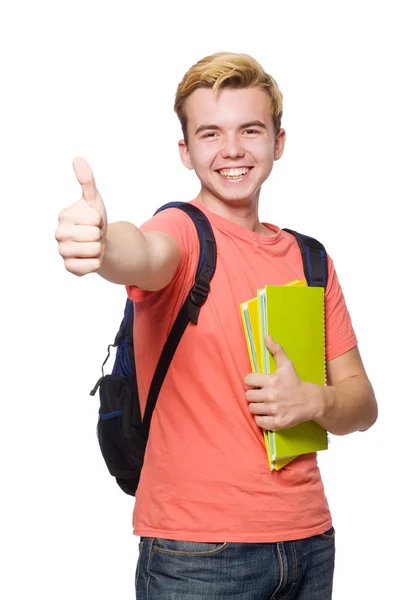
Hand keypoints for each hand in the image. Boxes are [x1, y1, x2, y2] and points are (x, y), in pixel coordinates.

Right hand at [55, 157, 107, 275]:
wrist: (99, 243)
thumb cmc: (94, 221)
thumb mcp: (93, 200)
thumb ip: (87, 181)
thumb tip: (78, 159)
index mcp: (64, 216)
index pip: (94, 219)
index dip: (100, 221)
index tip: (93, 222)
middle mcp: (59, 234)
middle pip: (94, 235)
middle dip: (99, 235)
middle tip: (94, 235)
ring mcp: (63, 252)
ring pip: (94, 250)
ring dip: (99, 249)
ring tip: (92, 245)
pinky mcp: (70, 268)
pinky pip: (91, 266)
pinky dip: (97, 262)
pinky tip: (91, 258)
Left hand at [244, 335, 314, 430]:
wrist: (311, 401)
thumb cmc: (295, 382)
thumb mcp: (287, 365)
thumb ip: (276, 350)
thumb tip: (266, 336)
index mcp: (272, 380)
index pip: (248, 380)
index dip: (251, 381)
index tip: (257, 383)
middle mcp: (272, 396)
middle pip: (248, 395)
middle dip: (253, 394)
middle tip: (261, 394)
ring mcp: (275, 410)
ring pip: (252, 408)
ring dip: (256, 406)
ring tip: (264, 403)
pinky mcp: (277, 423)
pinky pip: (259, 422)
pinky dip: (261, 419)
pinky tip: (267, 413)